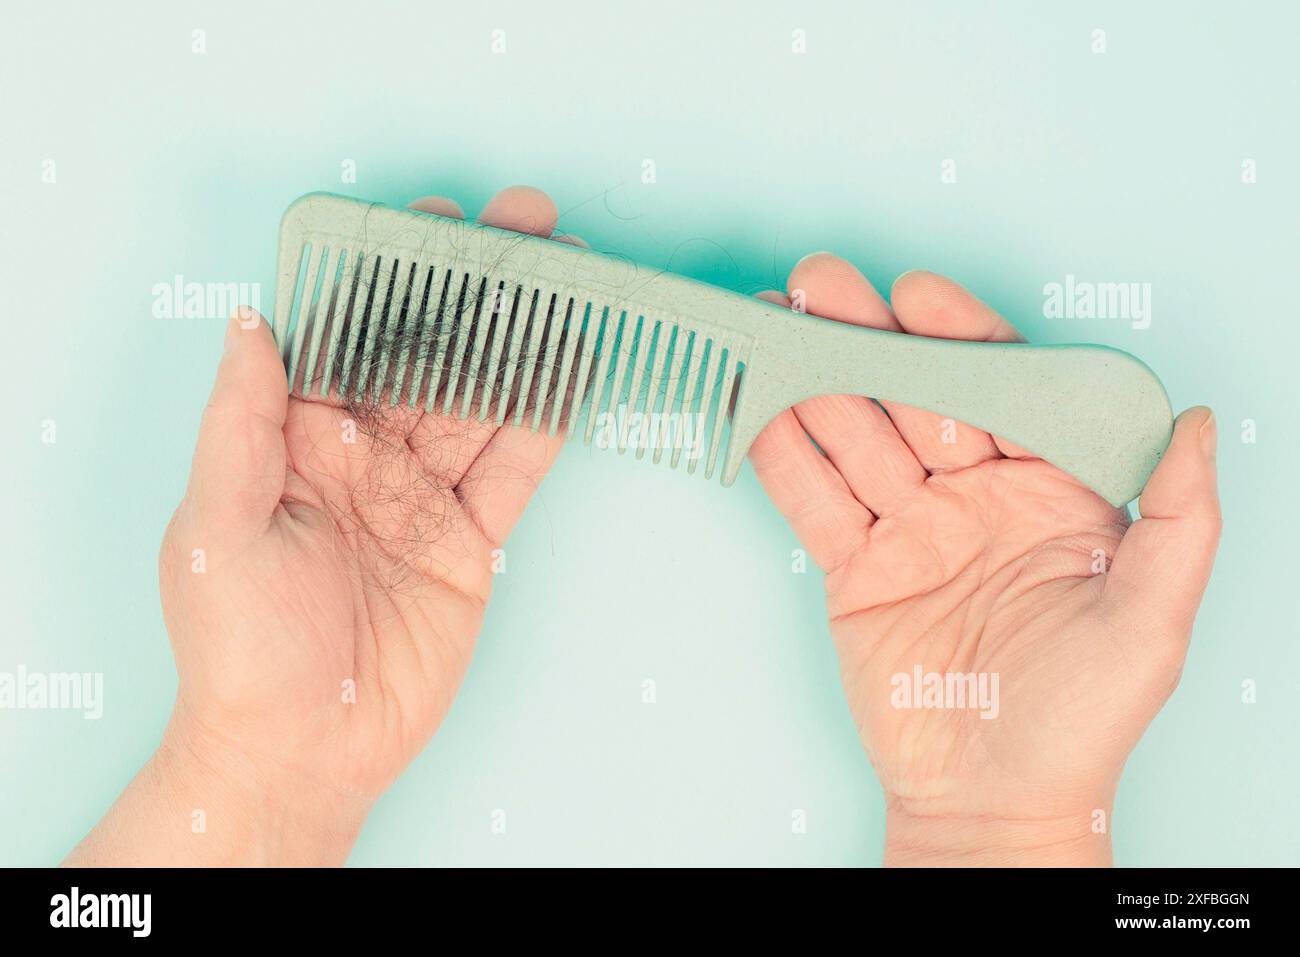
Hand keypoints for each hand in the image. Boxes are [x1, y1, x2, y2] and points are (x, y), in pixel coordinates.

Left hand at [67, 186, 579, 864]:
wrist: (302, 750)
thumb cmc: (239, 646)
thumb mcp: (216, 526)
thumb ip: (241, 422)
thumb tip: (249, 321)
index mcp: (297, 440)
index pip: (348, 336)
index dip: (387, 277)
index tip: (427, 223)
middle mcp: (365, 456)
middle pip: (430, 355)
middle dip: (476, 291)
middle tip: (525, 227)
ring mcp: (422, 495)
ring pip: (481, 400)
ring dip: (523, 340)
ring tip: (568, 278)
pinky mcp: (470, 539)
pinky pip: (513, 468)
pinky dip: (545, 421)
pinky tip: (574, 368)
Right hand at [749, 257, 1220, 865]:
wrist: (990, 801)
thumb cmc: (1082, 721)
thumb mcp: (1151, 620)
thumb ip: (1177, 519)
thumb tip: (1197, 422)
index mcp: (1051, 492)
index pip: (1006, 390)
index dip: (963, 338)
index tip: (917, 296)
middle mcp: (976, 496)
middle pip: (917, 399)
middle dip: (870, 338)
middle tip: (822, 283)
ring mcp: (910, 529)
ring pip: (856, 438)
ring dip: (814, 380)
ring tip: (775, 323)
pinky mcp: (855, 568)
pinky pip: (813, 502)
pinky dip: (781, 457)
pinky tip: (755, 408)